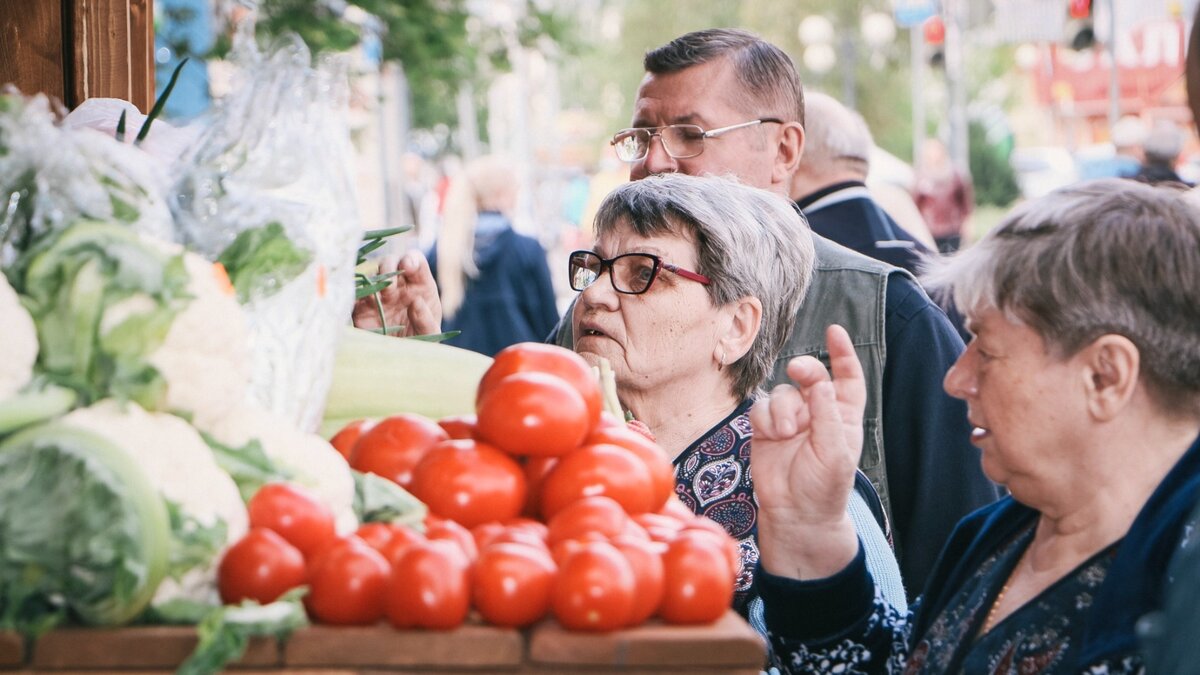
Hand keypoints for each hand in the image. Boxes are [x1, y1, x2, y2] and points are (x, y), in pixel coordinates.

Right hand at [352, 250, 441, 336]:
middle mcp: (397, 286)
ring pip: (371, 276)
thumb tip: (415, 301)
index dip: (411, 259)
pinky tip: (363, 301)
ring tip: (382, 296)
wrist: (400, 363)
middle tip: (392, 286)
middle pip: (390, 262)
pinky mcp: (361, 309)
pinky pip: (355, 296)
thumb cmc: (421, 343)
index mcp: (418, 285)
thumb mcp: (431, 334)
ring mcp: (378, 296)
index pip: (414, 261)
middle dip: (389, 266)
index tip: (408, 267)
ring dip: (375, 281)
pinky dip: (357, 294)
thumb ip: (427, 319)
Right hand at [749, 324, 863, 579]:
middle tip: (800, 371)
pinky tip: (771, 435)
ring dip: (783, 409)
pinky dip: (765, 418)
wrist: (796, 514)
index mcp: (844, 415)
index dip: (842, 353)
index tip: (834, 332)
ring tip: (786, 433)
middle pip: (810, 376)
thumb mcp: (834, 450)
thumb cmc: (824, 487)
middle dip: (805, 371)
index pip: (847, 377)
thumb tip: (817, 378)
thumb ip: (825, 411)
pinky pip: (761, 407)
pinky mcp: (766, 428)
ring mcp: (790, 419)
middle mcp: (817, 412)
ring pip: (782, 392)